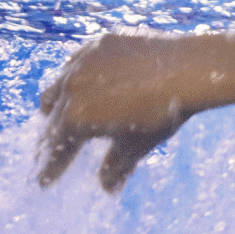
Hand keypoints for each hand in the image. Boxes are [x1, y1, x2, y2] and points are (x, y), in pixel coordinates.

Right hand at [36, 33, 198, 192]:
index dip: (51, 168)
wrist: (190, 68)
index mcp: (75, 118)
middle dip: (50, 139)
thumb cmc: (165, 112)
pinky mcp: (97, 43)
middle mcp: (70, 88)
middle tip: (49, 151)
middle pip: (51, 119)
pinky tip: (84, 83)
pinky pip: (77, 63)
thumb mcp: (138, 144)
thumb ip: (117, 167)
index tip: (44, 182)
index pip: (56, 150)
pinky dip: (76, 77)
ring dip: (56, 105)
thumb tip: (107, 190)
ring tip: (58, 114)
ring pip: (57, 87)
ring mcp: (81, 61)